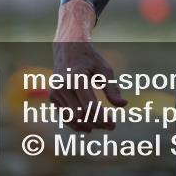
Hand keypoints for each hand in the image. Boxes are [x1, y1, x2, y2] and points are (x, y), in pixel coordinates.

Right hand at [52, 1, 126, 131]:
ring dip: (88, 125)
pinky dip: (76, 124)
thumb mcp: (104, 69)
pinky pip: (64, 116)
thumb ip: (112, 88)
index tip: (114, 124)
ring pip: (72, 118)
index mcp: (77, 78)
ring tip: (102, 127)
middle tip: (111, 126)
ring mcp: (55, 93)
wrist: (68, 48)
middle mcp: (63, 86)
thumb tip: (123, 105)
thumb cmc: (90, 58)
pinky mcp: (53, 97)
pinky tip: (89, 128)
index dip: (102, 118)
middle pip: (81, 114)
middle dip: (97, 123)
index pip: (90, 106)